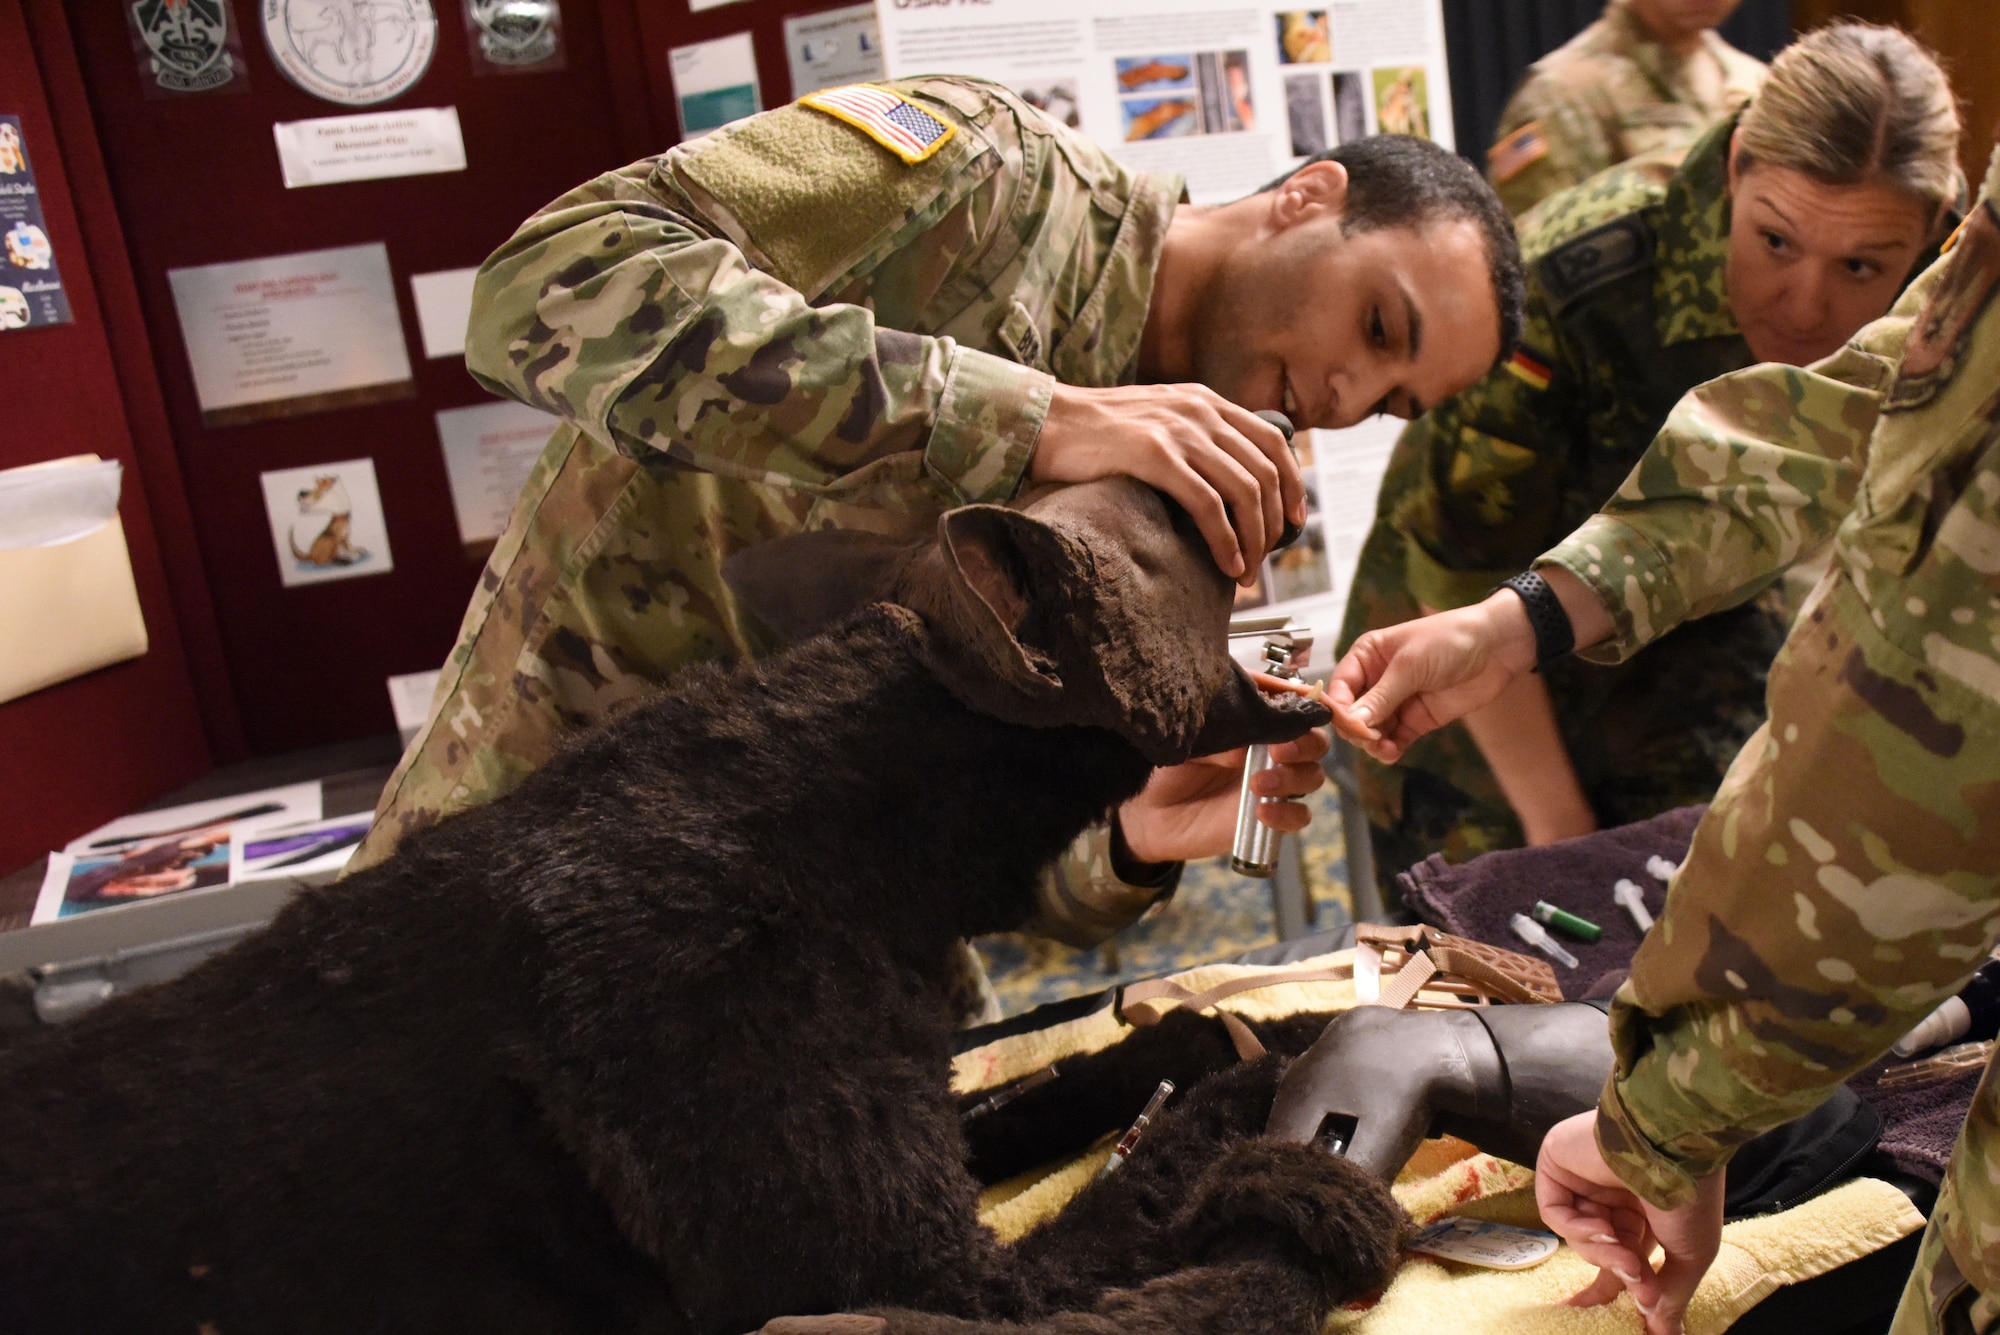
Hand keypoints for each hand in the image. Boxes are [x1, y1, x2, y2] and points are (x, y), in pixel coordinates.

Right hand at [1031, 382, 1304, 585]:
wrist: (1045, 421)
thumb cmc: (1095, 433)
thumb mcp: (1157, 419)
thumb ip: (1193, 437)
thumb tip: (1226, 480)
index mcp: (1205, 401)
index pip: (1274, 442)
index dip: (1293, 486)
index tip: (1294, 523)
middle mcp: (1200, 411)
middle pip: (1265, 473)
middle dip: (1273, 525)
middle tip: (1263, 560)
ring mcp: (1178, 431)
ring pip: (1244, 491)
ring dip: (1254, 540)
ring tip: (1246, 572)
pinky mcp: (1154, 455)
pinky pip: (1208, 505)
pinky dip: (1226, 540)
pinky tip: (1227, 564)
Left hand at [1116, 727, 1328, 863]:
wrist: (1146, 813)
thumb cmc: (1165, 766)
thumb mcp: (1190, 739)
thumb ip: (1223, 733)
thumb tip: (1250, 740)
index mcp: (1255, 723)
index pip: (1294, 708)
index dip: (1304, 706)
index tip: (1299, 707)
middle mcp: (1269, 751)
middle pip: (1314, 742)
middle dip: (1304, 744)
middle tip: (1278, 751)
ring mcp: (1272, 785)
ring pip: (1311, 777)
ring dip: (1293, 778)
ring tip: (1257, 784)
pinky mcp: (1268, 818)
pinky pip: (1298, 816)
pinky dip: (1288, 814)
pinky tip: (1260, 812)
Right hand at [1327, 593, 1537, 763]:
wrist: (1498, 648)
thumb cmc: (1450, 640)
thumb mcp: (1411, 665)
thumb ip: (1381, 697)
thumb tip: (1352, 722)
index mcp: (1367, 656)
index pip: (1339, 687)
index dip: (1339, 708)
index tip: (1348, 725)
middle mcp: (1377, 680)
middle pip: (1352, 713)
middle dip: (1357, 729)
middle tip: (1370, 738)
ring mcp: (1397, 702)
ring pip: (1371, 731)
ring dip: (1373, 743)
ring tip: (1384, 748)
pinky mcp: (1417, 720)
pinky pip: (1394, 739)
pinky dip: (1389, 749)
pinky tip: (1392, 753)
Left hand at [1535, 1111, 1724, 1334]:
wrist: (1674, 1145)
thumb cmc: (1691, 1196)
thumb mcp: (1689, 1255)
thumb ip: (1670, 1294)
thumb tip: (1663, 1333)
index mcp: (1646, 1206)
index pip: (1623, 1254)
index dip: (1621, 1286)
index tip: (1634, 1321)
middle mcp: (1613, 1191)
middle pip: (1600, 1249)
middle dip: (1619, 1275)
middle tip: (1641, 1295)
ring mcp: (1584, 1176)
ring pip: (1580, 1236)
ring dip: (1605, 1255)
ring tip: (1630, 1258)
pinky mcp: (1557, 1162)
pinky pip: (1556, 1212)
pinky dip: (1577, 1230)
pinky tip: (1603, 1229)